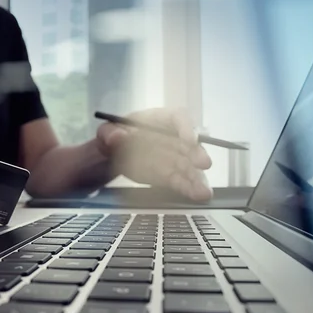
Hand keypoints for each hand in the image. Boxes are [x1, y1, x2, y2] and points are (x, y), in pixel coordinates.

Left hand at [96, 108, 212, 200]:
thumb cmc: (115, 136)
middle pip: (189, 143)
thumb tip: (117, 136)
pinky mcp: (169, 174)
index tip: (190, 139)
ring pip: (188, 166)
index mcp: (159, 119)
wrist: (112, 155)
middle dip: (197, 153)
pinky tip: (198, 195)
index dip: (187, 126)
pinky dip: (189, 188)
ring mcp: (173, 157)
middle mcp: (172, 137)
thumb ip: (110, 132)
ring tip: (204, 191)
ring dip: (197, 177)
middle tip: (203, 164)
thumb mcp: (108, 131)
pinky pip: (180, 181)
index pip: (178, 117)